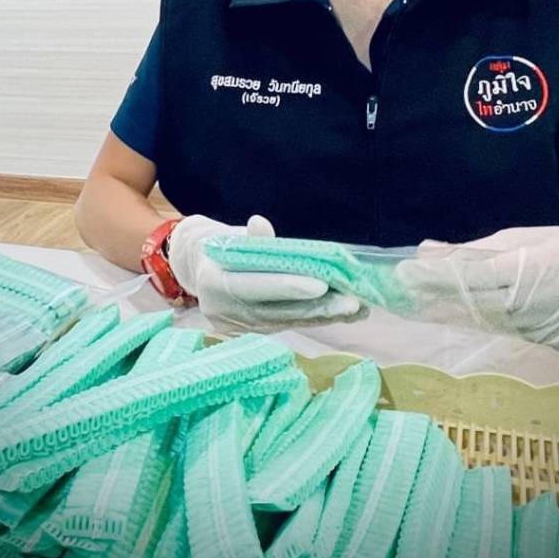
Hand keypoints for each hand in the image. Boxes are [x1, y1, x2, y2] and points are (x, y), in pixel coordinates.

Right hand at [167, 214, 365, 330]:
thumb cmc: (222, 245)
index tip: (321, 284)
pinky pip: (289, 325)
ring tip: (357, 308)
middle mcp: (225, 312)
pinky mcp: (254, 332)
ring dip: (324, 316)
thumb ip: (250, 237)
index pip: (255, 286)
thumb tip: (260, 224)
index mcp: (214, 283)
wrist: (201, 268)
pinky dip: (316, 319)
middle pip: (277, 311)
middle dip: (317, 308)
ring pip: (288, 322)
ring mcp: (240, 327)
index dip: (287, 286)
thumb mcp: (230, 236)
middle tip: (352, 302)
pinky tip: (345, 314)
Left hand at [394, 226, 558, 353]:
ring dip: (466, 315)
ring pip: (500, 324)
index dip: (441, 277)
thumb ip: (475, 251)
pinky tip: (494, 317)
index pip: (480, 274)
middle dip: (441, 300)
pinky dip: (503, 327)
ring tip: (435, 305)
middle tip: (405, 294)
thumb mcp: (525, 238)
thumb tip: (424, 252)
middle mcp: (554, 296)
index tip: (404, 275)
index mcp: (543, 260)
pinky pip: (524, 337)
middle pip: (484, 304)